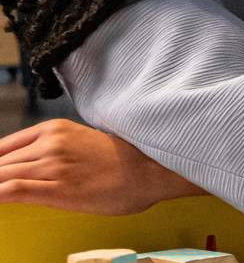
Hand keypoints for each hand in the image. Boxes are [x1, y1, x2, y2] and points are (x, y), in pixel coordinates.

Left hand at [0, 119, 199, 214]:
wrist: (151, 171)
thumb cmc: (123, 161)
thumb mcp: (81, 142)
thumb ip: (53, 149)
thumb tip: (29, 167)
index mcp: (53, 129)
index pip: (2, 147)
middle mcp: (49, 143)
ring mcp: (53, 165)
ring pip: (1, 174)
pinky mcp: (58, 188)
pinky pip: (13, 190)